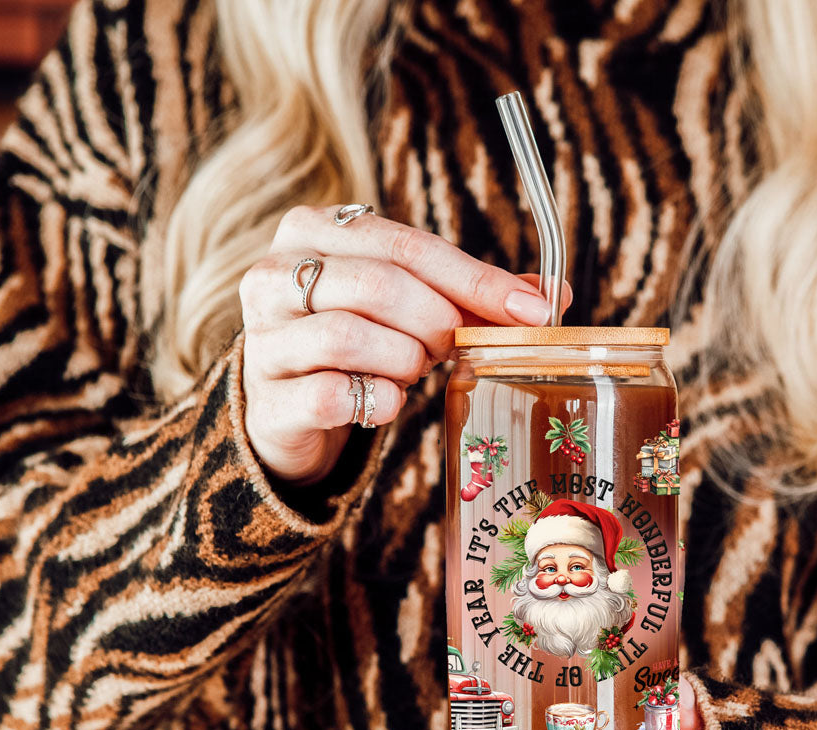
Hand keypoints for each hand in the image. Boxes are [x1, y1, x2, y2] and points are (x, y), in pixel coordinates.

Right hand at [240, 205, 570, 484]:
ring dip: (405, 360)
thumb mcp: (408, 307)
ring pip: (352, 336)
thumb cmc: (356, 348)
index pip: (407, 245)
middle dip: (439, 322)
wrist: (287, 410)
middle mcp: (275, 274)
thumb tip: (552, 297)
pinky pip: (333, 395)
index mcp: (314, 232)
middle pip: (380, 285)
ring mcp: (265, 337)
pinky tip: (387, 402)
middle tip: (454, 346)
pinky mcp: (267, 399)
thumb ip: (470, 296)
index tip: (531, 311)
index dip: (476, 279)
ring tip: (411, 370)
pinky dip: (377, 402)